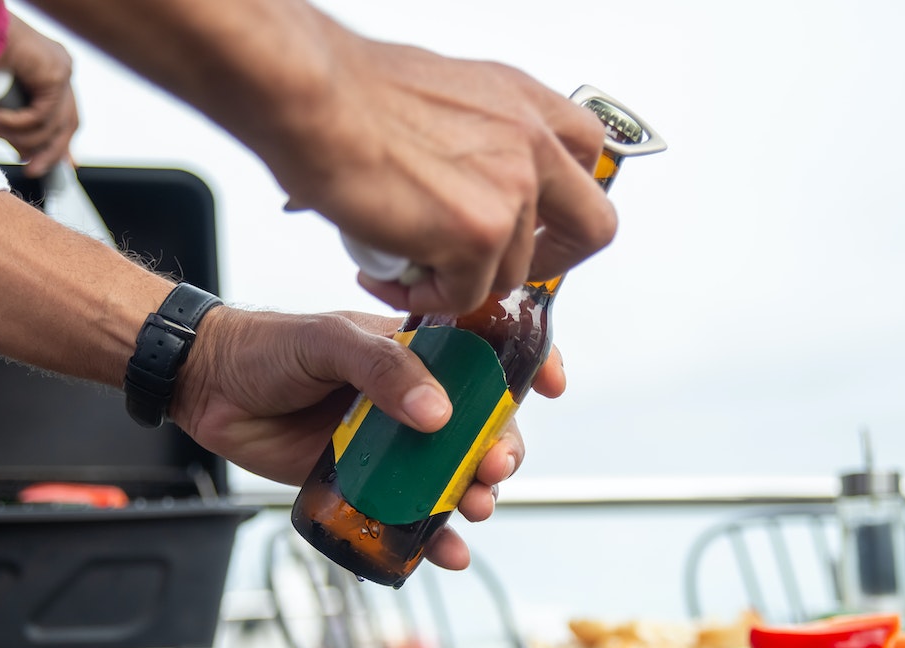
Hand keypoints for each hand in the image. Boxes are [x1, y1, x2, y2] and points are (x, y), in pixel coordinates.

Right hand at [0, 15, 77, 177]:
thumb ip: (14, 127)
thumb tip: (26, 152)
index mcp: (46, 71)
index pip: (64, 115)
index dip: (60, 145)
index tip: (56, 167)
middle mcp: (58, 69)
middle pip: (68, 123)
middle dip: (51, 152)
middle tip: (33, 169)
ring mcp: (60, 69)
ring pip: (55, 124)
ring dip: (23, 136)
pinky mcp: (56, 72)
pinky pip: (44, 114)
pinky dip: (20, 123)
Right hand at [25, 0, 616, 312]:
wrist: (311, 99)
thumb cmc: (348, 92)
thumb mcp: (441, 93)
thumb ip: (476, 134)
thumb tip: (473, 169)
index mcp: (524, 101)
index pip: (586, 157)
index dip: (562, 203)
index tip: (533, 225)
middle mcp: (531, 139)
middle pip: (593, 226)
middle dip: (552, 262)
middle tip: (500, 269)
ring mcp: (511, 189)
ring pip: (511, 273)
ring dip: (459, 280)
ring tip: (404, 262)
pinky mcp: (478, 235)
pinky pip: (464, 296)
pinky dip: (425, 298)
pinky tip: (386, 273)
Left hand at [172, 308, 565, 569]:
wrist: (207, 388)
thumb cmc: (267, 348)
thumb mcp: (327, 341)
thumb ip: (382, 368)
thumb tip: (438, 415)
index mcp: (414, 354)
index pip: (485, 355)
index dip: (525, 367)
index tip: (551, 385)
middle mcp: (411, 400)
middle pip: (480, 429)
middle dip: (502, 449)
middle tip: (494, 467)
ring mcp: (391, 446)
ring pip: (452, 478)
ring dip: (476, 496)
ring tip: (477, 508)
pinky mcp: (364, 485)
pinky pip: (409, 517)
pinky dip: (434, 539)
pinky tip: (448, 553)